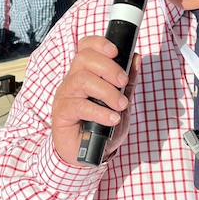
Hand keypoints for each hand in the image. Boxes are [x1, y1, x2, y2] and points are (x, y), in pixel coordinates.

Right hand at [50, 36, 140, 165]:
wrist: (88, 155)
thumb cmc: (102, 126)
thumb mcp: (120, 102)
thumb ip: (128, 82)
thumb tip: (136, 58)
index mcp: (85, 73)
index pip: (85, 47)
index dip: (99, 44)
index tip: (116, 51)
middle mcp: (72, 80)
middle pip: (84, 58)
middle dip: (109, 68)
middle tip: (123, 83)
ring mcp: (65, 95)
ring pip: (82, 80)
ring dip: (107, 91)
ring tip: (121, 105)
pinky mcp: (62, 113)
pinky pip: (79, 105)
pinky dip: (100, 112)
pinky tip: (112, 119)